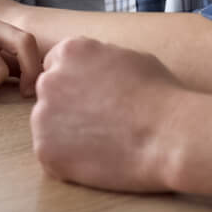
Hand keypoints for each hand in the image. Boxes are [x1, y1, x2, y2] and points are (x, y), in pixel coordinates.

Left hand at [30, 37, 183, 191]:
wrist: (168, 135)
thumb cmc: (159, 95)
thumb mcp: (131, 58)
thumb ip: (101, 60)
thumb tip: (94, 70)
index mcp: (71, 51)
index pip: (56, 64)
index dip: (77, 82)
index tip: (94, 97)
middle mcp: (50, 80)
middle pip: (49, 94)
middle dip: (67, 106)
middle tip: (99, 120)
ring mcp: (43, 117)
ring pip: (48, 126)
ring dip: (66, 133)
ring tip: (102, 140)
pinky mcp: (45, 151)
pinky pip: (51, 155)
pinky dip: (69, 159)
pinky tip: (97, 156)